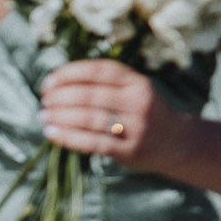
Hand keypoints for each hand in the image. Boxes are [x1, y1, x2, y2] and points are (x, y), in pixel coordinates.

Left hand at [40, 59, 181, 171]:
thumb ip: (106, 85)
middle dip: (62, 97)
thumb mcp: (135, 91)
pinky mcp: (130, 150)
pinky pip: (94, 142)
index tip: (49, 80)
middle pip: (92, 95)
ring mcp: (136, 127)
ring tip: (44, 116)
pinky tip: (53, 133)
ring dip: (61, 116)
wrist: (176, 143)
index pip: (100, 70)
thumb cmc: (145, 113)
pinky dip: (69, 137)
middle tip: (45, 100)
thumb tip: (59, 83)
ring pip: (91, 118)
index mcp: (138, 83)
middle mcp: (140, 102)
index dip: (71, 73)